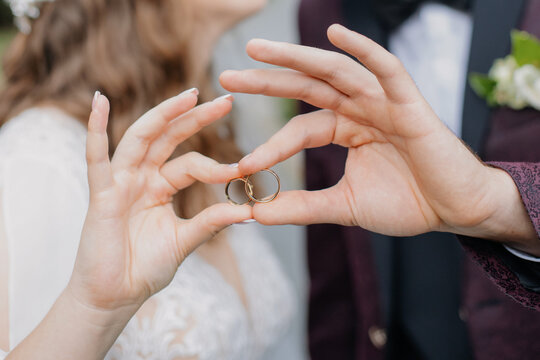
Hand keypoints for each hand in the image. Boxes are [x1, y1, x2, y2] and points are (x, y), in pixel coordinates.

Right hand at [68, 91, 251, 311]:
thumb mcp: (186, 241)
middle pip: (169, 138)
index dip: (216, 166)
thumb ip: (212, 222)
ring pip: (141, 139)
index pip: (190, 163)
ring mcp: (120, 183)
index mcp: (160, 187)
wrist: (115, 297)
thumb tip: (249, 210)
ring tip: (189, 96)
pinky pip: (96, 159)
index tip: (243, 170)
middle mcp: (141, 178)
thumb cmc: (145, 268)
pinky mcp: (101, 195)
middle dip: (196, 118)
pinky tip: (99, 102)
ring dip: (163, 115)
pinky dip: (95, 130)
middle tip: (227, 100)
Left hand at [220, 24, 536, 248]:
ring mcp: (383, 102)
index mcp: (345, 129)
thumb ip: (302, 207)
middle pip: (306, 87)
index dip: (270, 145)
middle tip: (226, 75)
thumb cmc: (406, 204)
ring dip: (296, 57)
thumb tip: (254, 212)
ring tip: (257, 48)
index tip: (241, 165)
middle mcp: (359, 109)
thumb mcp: (343, 206)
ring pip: (335, 71)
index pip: (299, 129)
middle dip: (267, 79)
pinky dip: (363, 50)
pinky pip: (386, 69)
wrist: (454, 211)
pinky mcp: (410, 103)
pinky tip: (335, 34)